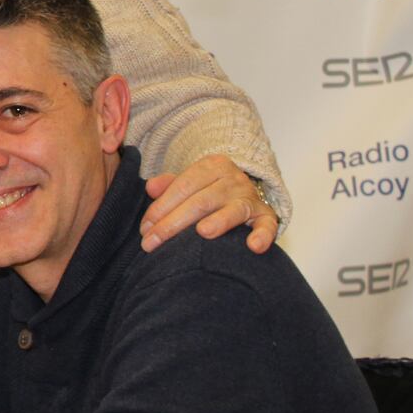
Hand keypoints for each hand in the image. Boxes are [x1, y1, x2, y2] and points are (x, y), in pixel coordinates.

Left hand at [142, 155, 276, 254]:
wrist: (244, 190)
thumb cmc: (207, 190)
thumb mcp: (188, 181)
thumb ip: (169, 184)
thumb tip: (150, 188)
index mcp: (211, 166)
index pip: (182, 186)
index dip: (161, 208)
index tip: (144, 229)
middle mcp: (233, 179)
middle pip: (201, 201)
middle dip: (173, 223)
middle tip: (152, 243)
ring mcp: (250, 197)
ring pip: (232, 210)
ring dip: (218, 222)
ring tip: (203, 232)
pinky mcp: (266, 215)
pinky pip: (267, 225)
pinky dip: (263, 235)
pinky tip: (254, 247)